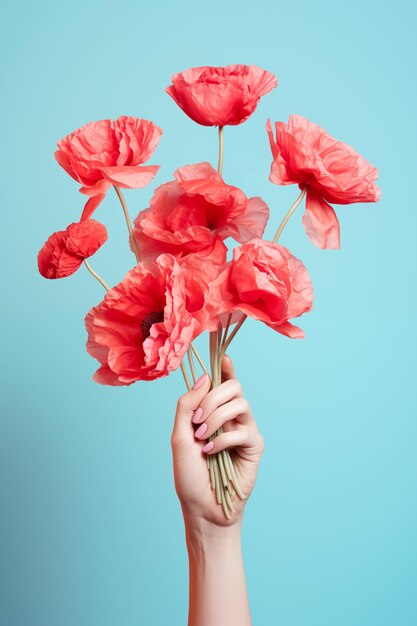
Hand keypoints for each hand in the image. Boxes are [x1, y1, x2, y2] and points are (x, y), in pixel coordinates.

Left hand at [171, 354, 263, 527]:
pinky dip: (223, 439)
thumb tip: (205, 377)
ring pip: (240, 402)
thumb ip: (187, 405)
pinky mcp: (254, 446)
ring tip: (203, 437)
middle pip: (233, 387)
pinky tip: (212, 453)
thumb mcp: (179, 436)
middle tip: (197, 421)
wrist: (201, 508)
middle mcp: (231, 417)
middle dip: (212, 399)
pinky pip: (243, 430)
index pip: (223, 382)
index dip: (226, 367)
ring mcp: (244, 429)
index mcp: (213, 411)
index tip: (224, 356)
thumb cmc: (189, 475)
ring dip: (216, 417)